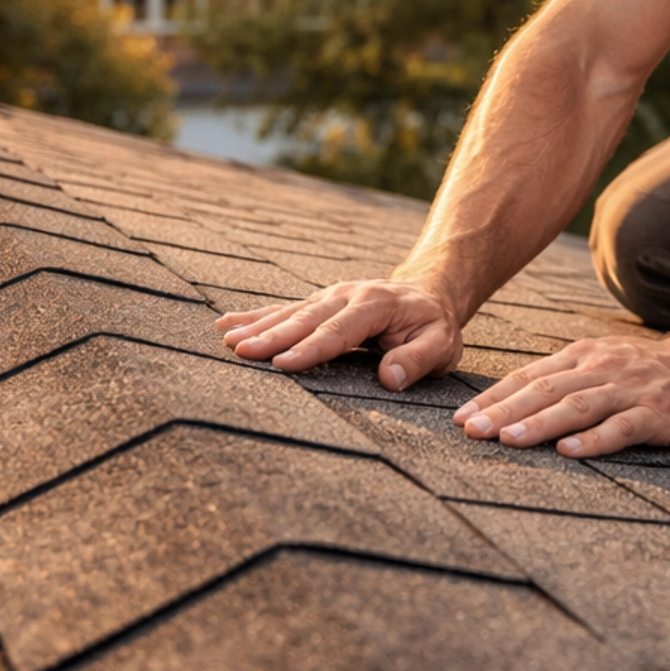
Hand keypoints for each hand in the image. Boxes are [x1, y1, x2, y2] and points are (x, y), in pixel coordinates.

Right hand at [216, 278, 460, 390]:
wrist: (428, 292)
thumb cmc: (434, 325)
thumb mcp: (442, 345)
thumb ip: (417, 360)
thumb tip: (388, 378)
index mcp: (376, 305)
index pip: (339, 331)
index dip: (311, 348)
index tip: (284, 363)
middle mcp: (347, 295)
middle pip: (306, 319)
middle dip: (273, 336)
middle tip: (243, 352)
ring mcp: (330, 296)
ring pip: (290, 312)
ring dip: (257, 326)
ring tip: (227, 340)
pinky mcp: (319, 302)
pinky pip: (284, 308)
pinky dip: (255, 316)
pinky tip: (226, 323)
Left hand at [453, 329, 669, 456]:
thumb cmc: (650, 372)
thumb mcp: (604, 364)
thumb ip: (565, 381)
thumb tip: (512, 404)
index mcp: (585, 358)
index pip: (530, 377)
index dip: (494, 396)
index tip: (461, 417)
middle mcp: (602, 370)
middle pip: (545, 390)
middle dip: (504, 410)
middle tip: (470, 431)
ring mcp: (630, 391)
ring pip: (578, 406)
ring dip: (540, 423)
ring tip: (508, 439)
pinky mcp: (658, 413)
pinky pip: (622, 427)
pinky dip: (595, 439)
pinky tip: (570, 451)